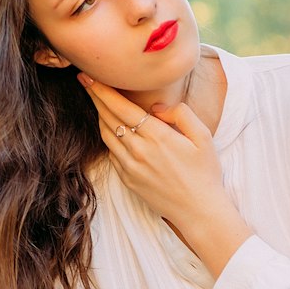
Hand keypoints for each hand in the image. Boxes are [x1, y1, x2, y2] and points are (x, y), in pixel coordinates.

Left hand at [77, 72, 227, 230]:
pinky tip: (109, 129)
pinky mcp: (129, 180)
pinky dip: (108, 138)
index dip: (102, 90)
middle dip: (95, 97)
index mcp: (157, 135)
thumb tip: (157, 107)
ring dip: (99, 116)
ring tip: (97, 102)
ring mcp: (131, 167)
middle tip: (84, 81)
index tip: (88, 76)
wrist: (199, 211)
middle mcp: (139, 150)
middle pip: (108, 118)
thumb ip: (181, 113)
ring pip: (107, 136)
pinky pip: (112, 154)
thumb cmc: (205, 173)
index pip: (121, 107)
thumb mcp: (203, 137)